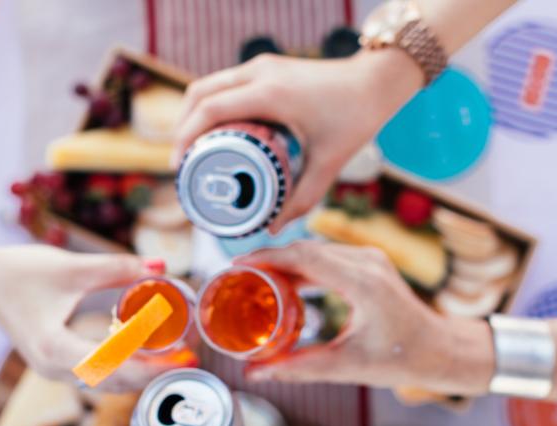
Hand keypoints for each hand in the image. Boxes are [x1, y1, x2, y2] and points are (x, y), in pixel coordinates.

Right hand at [0, 245, 170, 391]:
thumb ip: (118, 268)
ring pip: (110, 384)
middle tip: (190, 358)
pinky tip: (149, 354)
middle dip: (156, 373)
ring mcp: (56, 371)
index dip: (155, 367)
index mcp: (55, 349)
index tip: (185, 359)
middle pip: (117, 383)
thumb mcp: (72, 268)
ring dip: (144, 374)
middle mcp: (55, 369)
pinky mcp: (59, 364)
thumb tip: (161, 265)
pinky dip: (127, 368)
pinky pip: (101, 375)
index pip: (116, 368)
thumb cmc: (19, 273)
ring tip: (176, 357)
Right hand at [174, 51, 421, 232]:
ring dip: (194, 114)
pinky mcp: (267, 67)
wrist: (376, 82)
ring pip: (208, 84)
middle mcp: (260, 72)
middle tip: (183, 164)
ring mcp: (262, 65)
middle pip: (198, 94)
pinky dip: (211, 105)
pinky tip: (216, 132)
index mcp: (270, 93)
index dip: (185, 138)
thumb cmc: (355, 119)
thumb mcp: (328, 165)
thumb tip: (273, 228)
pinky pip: (225, 83)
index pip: (209, 110)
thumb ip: (302, 200)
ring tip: (194, 151)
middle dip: (182, 128)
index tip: (179, 167)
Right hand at [238, 241, 492, 394]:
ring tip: (255, 280)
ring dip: (285, 261)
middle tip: (238, 277)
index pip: (304, 258)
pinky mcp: (371, 263)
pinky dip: (303, 266)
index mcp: (363, 284)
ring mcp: (371, 259)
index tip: (237, 265)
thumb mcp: (346, 366)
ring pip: (316, 250)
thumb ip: (297, 368)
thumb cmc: (401, 359)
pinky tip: (285, 282)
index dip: (266, 257)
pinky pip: (328, 256)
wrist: (439, 349)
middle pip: (306, 249)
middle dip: (269, 259)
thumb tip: (255, 374)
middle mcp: (367, 262)